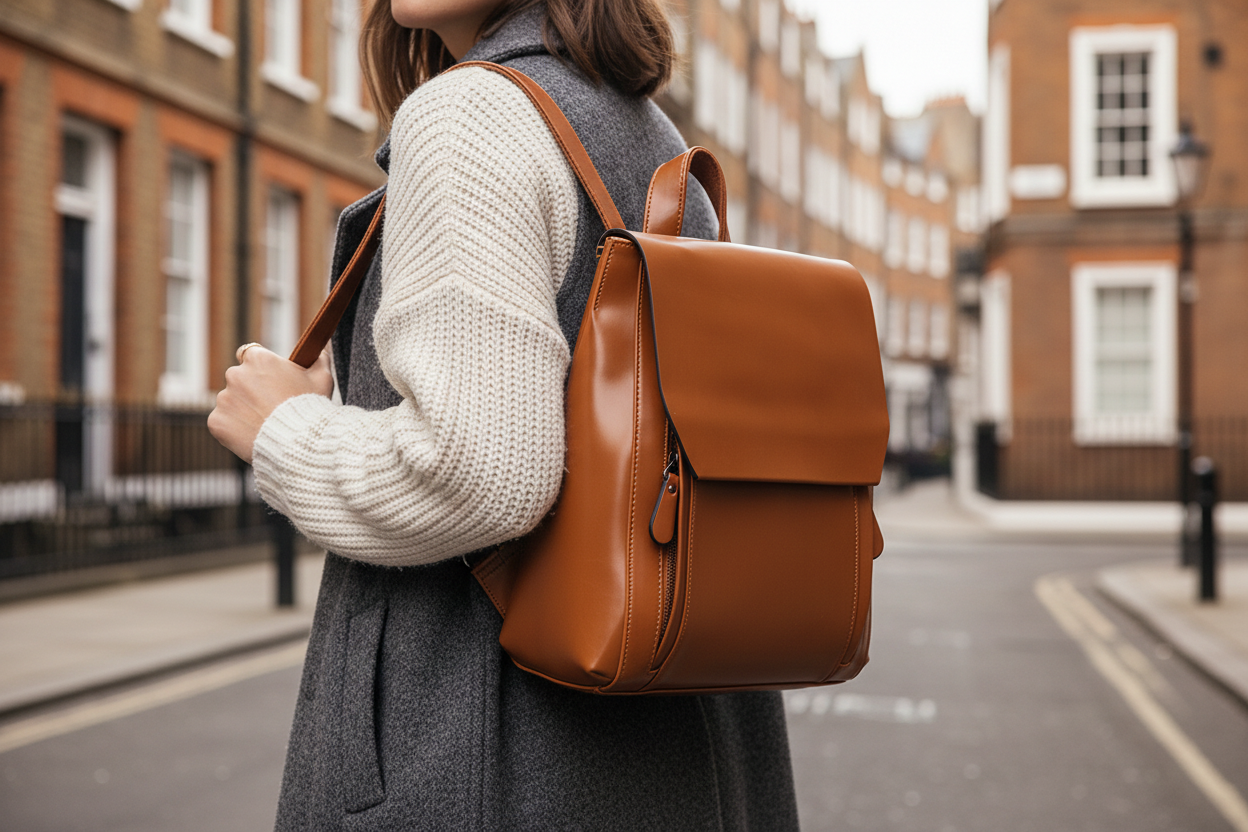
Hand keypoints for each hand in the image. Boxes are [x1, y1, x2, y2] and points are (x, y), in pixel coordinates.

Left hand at [208, 345, 333, 463]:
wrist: (298, 443)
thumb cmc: (311, 408)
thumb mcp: (322, 378)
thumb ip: (318, 359)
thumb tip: (318, 351)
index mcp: (258, 359)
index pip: (249, 354)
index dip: (259, 368)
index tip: (268, 380)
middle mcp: (235, 374)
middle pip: (238, 379)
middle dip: (250, 390)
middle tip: (270, 407)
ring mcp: (224, 399)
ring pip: (230, 401)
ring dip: (242, 410)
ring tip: (264, 424)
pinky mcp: (216, 421)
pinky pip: (223, 422)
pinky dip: (234, 428)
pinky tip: (252, 435)